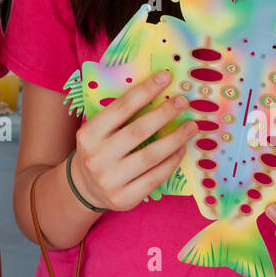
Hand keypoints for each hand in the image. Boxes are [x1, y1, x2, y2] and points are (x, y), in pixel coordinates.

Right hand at [71, 69, 197, 211]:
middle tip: (183, 102)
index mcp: (88, 134)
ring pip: (151, 156)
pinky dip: (171, 162)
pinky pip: (155, 177)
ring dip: (175, 138)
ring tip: (192, 126)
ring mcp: (110, 180)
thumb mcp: (97, 130)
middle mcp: (96, 157)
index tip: (166, 77)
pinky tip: (182, 149)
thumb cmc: (98, 150)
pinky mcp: (124, 198)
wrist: (84, 188)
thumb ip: (119, 115)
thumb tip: (157, 90)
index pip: (121, 108)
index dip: (145, 90)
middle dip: (164, 114)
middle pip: (138, 131)